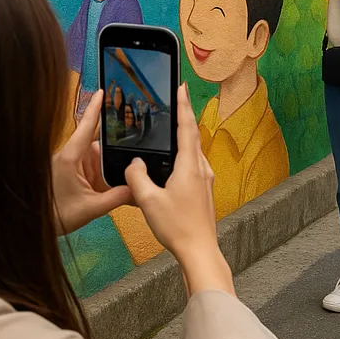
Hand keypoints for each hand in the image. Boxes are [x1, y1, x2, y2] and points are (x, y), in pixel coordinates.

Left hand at [52, 92, 132, 233]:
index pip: (86, 127)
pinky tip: (123, 182)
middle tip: (142, 145)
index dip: (95, 108)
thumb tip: (139, 190)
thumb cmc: (56, 215)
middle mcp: (72, 157)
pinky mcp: (75, 175)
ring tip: (136, 168)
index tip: (103, 91)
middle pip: (100, 144)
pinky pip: (95, 170)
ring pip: (100, 158)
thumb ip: (117, 198)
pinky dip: (108, 174)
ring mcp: (73, 166)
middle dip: (119, 146)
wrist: (35, 226)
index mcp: (71, 157)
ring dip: (114, 164)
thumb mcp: (90, 208)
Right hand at [125, 85, 220, 263]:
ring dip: (184, 137)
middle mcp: (201, 169)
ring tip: (171, 128)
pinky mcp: (204, 191)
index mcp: (189, 166)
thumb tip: (134, 164)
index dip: (183, 105)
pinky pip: (194, 165)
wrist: (199, 251)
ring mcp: (205, 180)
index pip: (187, 127)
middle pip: (192, 135)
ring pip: (194, 151)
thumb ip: (137, 177)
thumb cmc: (177, 227)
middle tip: (176, 99)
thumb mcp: (148, 201)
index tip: (181, 87)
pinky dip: (184, 155)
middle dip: (183, 116)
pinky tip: (173, 163)